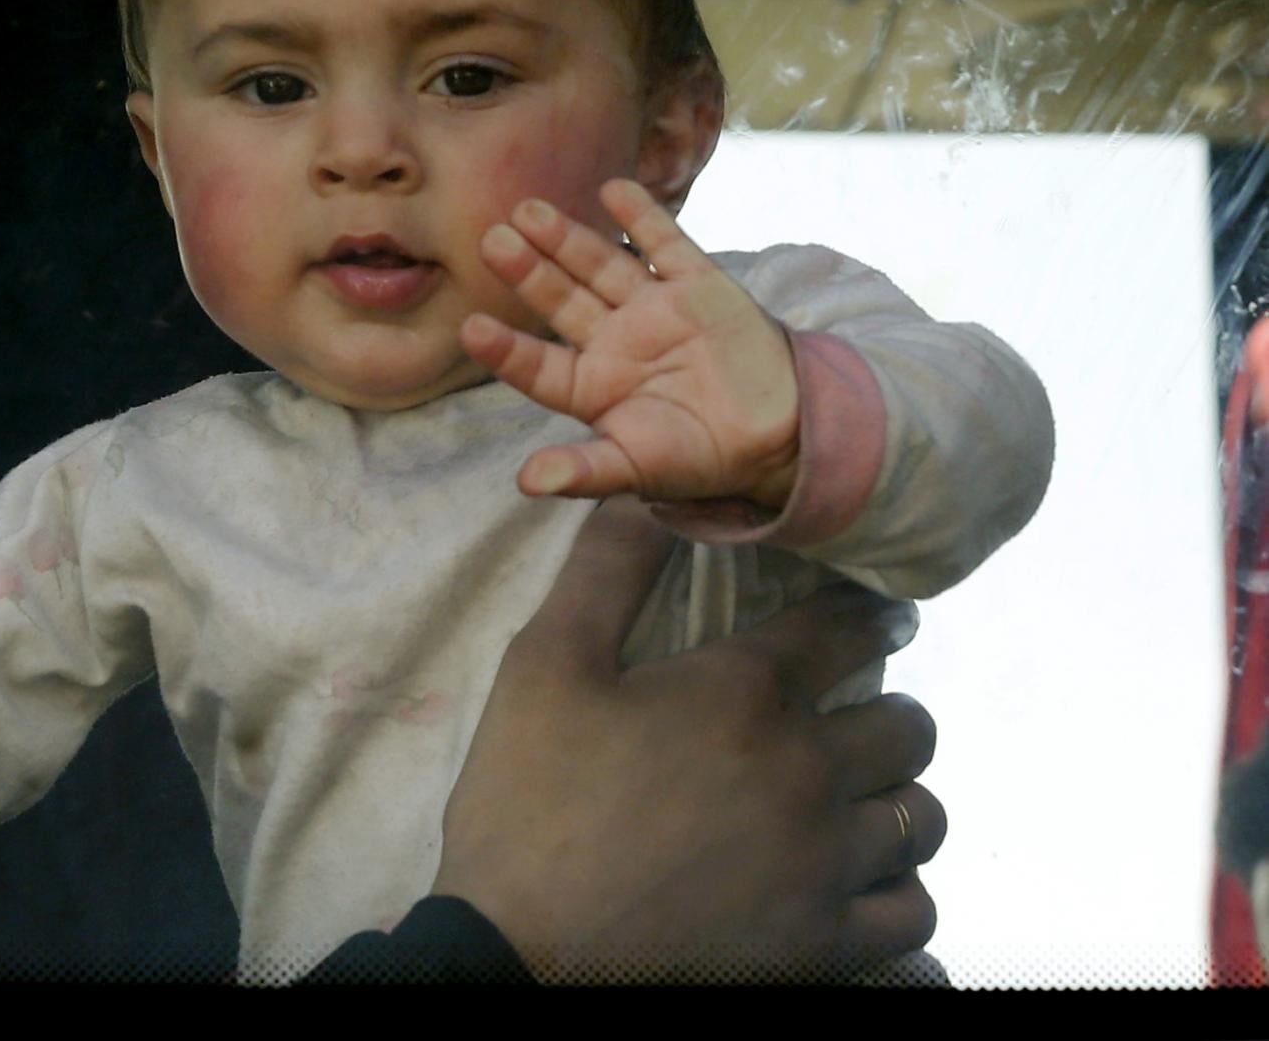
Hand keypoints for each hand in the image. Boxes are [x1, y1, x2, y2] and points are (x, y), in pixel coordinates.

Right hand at [431, 498, 943, 982]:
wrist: (524, 951)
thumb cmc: (529, 802)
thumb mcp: (544, 666)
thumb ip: (606, 572)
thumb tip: (649, 493)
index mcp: (741, 693)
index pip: (842, 630)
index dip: (864, 616)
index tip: (870, 618)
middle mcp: (805, 771)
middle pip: (908, 726)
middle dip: (886, 710)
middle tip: (848, 718)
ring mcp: (825, 864)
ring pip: (920, 818)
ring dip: (894, 798)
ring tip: (857, 800)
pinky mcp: (825, 944)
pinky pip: (913, 910)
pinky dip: (897, 889)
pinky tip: (858, 880)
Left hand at [463, 177, 801, 509]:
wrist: (780, 435)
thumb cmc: (699, 458)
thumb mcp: (637, 469)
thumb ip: (584, 471)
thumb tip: (528, 485)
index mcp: (590, 385)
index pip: (537, 364)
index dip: (506, 348)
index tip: (470, 327)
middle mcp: (613, 340)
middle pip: (561, 301)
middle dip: (528, 272)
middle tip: (490, 240)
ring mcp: (653, 309)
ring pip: (602, 266)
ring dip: (567, 239)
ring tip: (528, 211)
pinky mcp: (698, 286)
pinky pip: (666, 246)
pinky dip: (644, 219)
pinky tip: (613, 189)